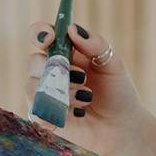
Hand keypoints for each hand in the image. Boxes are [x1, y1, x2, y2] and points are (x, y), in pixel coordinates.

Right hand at [25, 19, 155, 155]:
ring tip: (87, 98)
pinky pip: (36, 112)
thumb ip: (96, 44)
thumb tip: (72, 29)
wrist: (123, 126)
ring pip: (33, 86)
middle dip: (56, 68)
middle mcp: (50, 72)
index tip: (51, 37)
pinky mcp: (44, 118)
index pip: (41, 37)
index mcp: (65, 53)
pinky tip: (78, 114)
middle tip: (82, 77)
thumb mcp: (113, 64)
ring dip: (63, 92)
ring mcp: (45, 95)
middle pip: (33, 62)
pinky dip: (58, 111)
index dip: (40, 34)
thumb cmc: (118, 91)